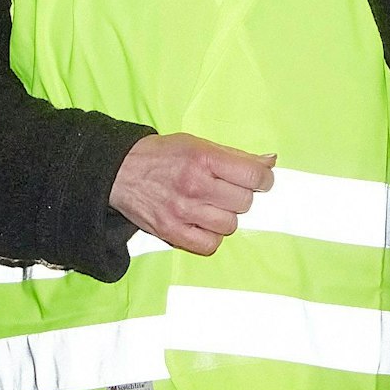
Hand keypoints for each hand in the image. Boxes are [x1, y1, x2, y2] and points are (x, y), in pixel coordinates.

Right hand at [108, 133, 275, 255]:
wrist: (119, 170)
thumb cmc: (161, 155)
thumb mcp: (197, 144)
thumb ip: (234, 155)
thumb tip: (270, 161)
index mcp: (203, 158)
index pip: (254, 176)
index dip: (263, 180)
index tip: (259, 181)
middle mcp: (195, 185)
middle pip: (244, 202)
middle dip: (239, 196)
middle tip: (224, 190)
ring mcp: (183, 211)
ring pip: (230, 225)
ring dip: (225, 217)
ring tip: (210, 206)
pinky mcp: (171, 232)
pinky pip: (210, 245)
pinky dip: (211, 236)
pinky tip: (202, 224)